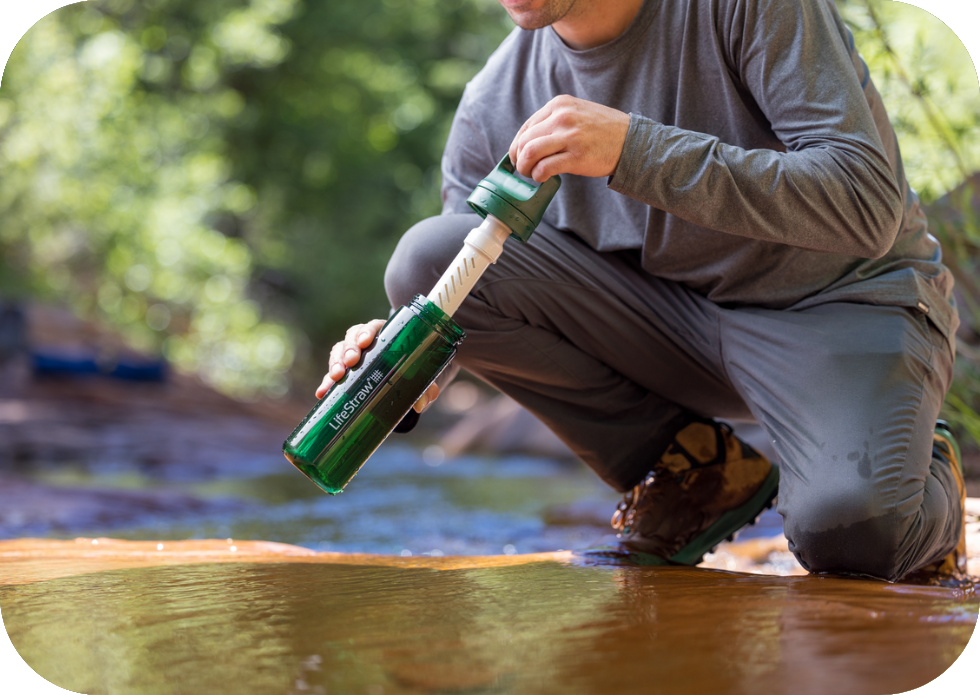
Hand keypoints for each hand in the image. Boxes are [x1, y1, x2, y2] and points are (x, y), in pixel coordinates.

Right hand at [316, 319, 440, 412]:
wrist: (403, 381)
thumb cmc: (413, 371)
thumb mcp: (422, 378)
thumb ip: (426, 388)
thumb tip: (421, 404)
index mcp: (386, 335)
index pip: (373, 327)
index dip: (367, 332)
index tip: (364, 342)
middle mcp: (366, 342)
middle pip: (352, 337)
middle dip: (349, 348)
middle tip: (351, 361)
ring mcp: (353, 355)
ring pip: (339, 352)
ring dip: (336, 363)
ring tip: (336, 377)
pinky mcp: (344, 371)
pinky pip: (332, 374)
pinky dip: (326, 383)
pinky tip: (322, 393)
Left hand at [509, 95, 629, 181]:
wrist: (632, 141)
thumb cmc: (603, 131)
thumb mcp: (577, 113)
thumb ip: (554, 122)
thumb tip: (528, 142)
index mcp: (560, 105)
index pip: (526, 127)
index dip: (517, 146)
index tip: (519, 157)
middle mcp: (562, 117)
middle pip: (525, 140)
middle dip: (519, 159)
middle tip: (524, 169)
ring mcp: (570, 136)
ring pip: (530, 153)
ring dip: (525, 168)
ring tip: (531, 174)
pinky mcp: (577, 156)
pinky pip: (544, 168)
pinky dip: (539, 176)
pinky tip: (544, 178)